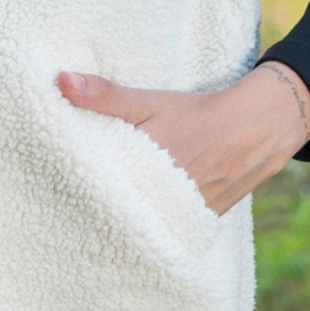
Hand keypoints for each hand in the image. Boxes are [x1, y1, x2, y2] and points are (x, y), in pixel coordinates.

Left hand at [54, 61, 309, 217]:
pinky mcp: (200, 223)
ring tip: (91, 222)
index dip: (76, 191)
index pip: (100, 188)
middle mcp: (163, 198)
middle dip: (96, 210)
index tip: (52, 193)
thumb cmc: (197, 112)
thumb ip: (105, 95)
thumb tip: (61, 80)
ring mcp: (184, 214)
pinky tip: (133, 225)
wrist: (257, 128)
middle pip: (119, 210)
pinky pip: (168, 229)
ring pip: (144, 224)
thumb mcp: (150, 100)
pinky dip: (152, 226)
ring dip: (124, 220)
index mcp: (146, 167)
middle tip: (64, 210)